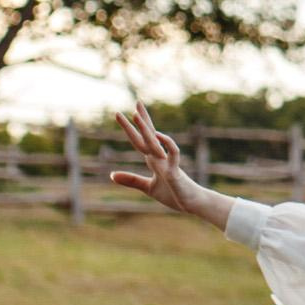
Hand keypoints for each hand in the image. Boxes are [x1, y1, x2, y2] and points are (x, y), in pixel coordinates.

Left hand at [109, 102, 203, 218]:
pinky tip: (158, 136)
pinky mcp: (175, 173)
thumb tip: (111, 175)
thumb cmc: (174, 194)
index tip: (132, 110)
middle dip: (141, 119)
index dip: (137, 125)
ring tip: (135, 115)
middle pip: (148, 135)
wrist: (193, 204)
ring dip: (145, 128)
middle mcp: (160, 157)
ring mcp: (168, 163)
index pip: (143, 138)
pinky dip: (166, 145)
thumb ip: (131, 180)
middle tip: (136, 101)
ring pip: (155, 142)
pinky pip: (172, 155)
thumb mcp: (148, 187)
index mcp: (154, 159)